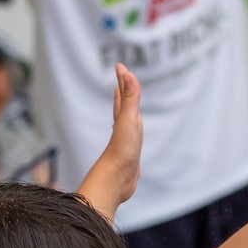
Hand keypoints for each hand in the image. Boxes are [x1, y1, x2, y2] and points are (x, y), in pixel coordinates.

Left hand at [76, 66, 142, 222]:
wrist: (115, 180)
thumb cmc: (121, 150)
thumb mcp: (128, 119)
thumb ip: (129, 97)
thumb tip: (127, 72)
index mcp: (122, 118)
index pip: (122, 94)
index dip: (122, 80)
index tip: (119, 66)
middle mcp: (122, 127)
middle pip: (122, 105)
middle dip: (123, 91)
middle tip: (122, 79)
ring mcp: (125, 141)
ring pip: (125, 121)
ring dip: (126, 110)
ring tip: (125, 104)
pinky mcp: (129, 154)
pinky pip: (131, 138)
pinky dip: (131, 131)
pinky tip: (130, 135)